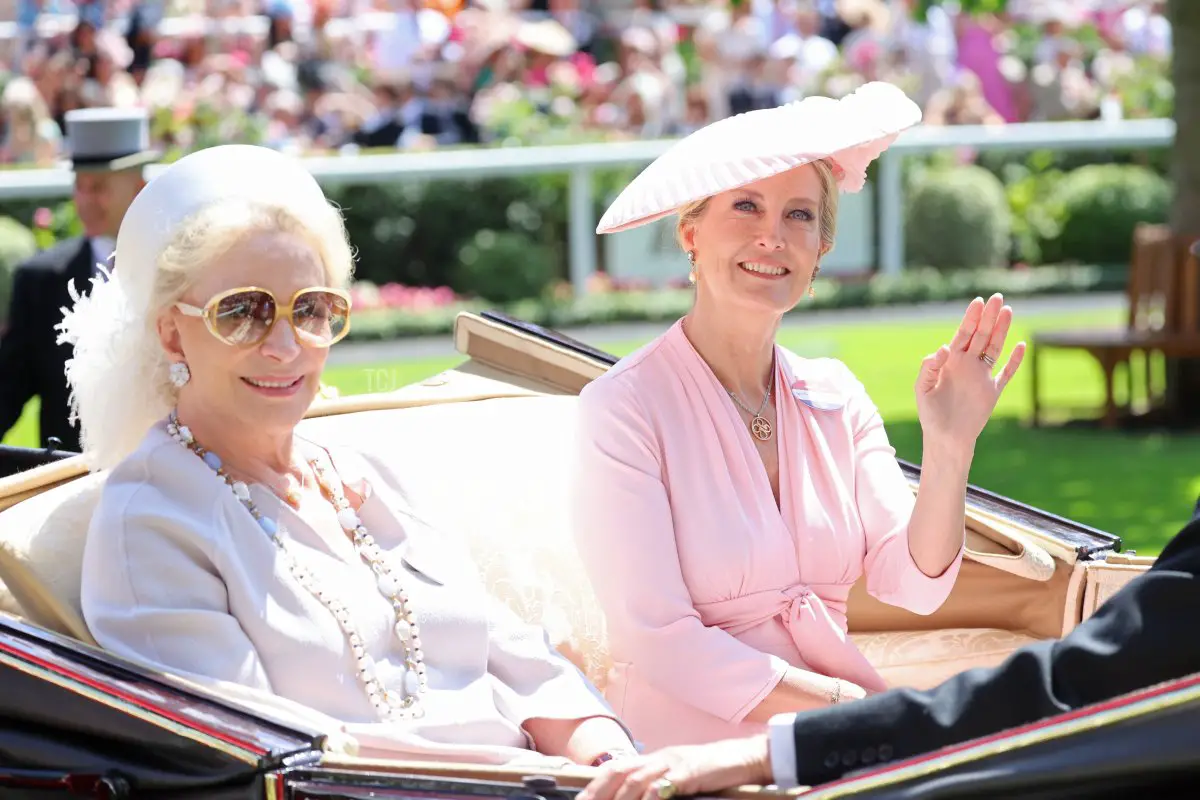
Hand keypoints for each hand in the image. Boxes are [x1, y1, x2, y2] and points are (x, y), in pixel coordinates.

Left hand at [579, 737, 772, 799]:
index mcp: (654, 760)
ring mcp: (674, 763)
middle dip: (596, 793)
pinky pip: (667, 783)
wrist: (747, 757)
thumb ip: (657, 788)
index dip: (593, 787)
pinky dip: (652, 794)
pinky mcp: (692, 771)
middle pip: (618, 772)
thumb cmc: (714, 772)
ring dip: (619, 798)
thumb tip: (639, 798)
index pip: (615, 770)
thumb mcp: (679, 779)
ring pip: (637, 779)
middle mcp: (659, 758)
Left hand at [915, 294, 1024, 447]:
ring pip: (994, 348)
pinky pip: (1006, 373)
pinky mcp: (993, 392)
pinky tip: (1021, 346)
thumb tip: (945, 348)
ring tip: (1008, 311)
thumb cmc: (930, 414)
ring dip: (1001, 331)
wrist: (945, 438)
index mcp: (950, 362)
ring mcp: (982, 377)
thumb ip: (929, 367)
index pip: (963, 334)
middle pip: (981, 336)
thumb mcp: (922, 388)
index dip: (970, 318)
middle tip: (997, 297)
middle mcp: (967, 365)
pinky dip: (1015, 361)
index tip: (978, 302)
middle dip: (988, 317)